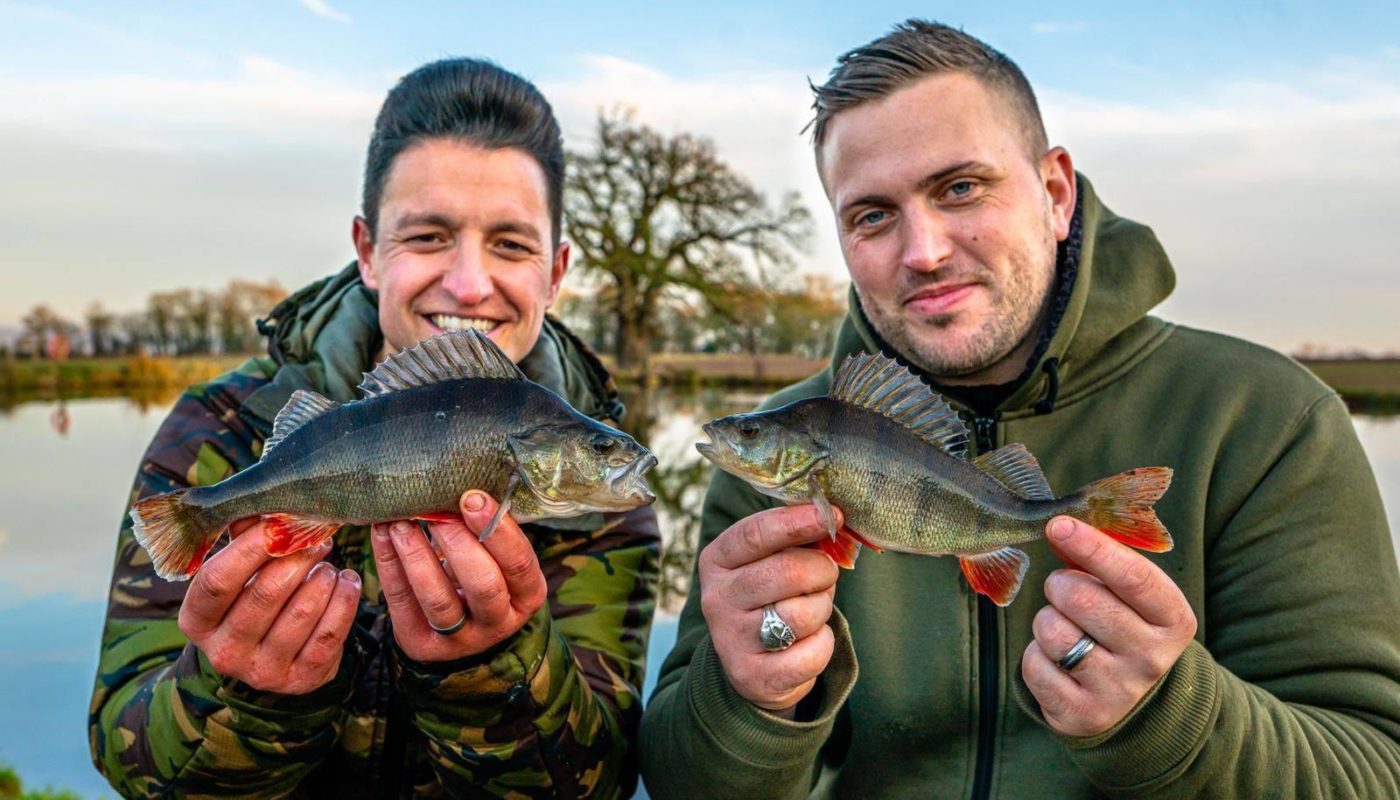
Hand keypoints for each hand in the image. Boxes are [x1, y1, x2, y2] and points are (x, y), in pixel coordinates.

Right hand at [178, 518, 360, 694]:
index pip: (217, 580)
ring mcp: (262, 672)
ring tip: (330, 565)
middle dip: (297, 559)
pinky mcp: (301, 680)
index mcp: (196, 621)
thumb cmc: (252, 596)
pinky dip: (344, 602)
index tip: (280, 525)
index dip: (250, 548)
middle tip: (319, 539)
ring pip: (301, 613)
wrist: (273, 654)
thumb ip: (244, 538)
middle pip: (264, 594)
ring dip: (323, 579)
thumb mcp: (239, 572)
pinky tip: (347, 583)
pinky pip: (329, 635)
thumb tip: (263, 503)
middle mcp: (224, 652)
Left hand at [370, 490, 545, 661]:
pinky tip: (382, 535)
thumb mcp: (498, 560)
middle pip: (483, 585)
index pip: (518, 563)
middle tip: (436, 512)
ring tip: (401, 522)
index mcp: (526, 595)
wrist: (459, 630)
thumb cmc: (482, 576)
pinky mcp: (421, 643)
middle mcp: (498, 622)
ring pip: (438, 599)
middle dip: (457, 543)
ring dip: (417, 555)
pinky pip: (403, 602)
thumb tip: (462, 488)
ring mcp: (460, 639)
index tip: (471, 498)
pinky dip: (390, 565)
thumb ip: (487, 532)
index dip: (496, 530)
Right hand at [699, 504, 840, 712]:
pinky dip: (823, 643)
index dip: (797, 522)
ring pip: (803, 613)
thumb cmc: (769, 598)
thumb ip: (793, 539)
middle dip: (821, 570)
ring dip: (822, 607)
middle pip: (786, 572)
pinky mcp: (754, 676)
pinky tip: (809, 640)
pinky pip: (812, 652)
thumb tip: (833, 519)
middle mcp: (717, 599)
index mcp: (716, 561)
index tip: (832, 515)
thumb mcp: (767, 561)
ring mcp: (732, 641)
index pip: (756, 533)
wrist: (752, 666)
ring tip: (813, 608)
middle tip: (826, 573)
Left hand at [1021, 516, 1196, 736]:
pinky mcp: (1082, 714)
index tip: (1059, 526)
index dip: (1092, 547)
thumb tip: (1062, 530)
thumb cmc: (1124, 629)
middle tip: (1062, 590)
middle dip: (1060, 585)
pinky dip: (1035, 655)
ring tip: (1063, 627)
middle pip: (1083, 599)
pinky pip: (1035, 665)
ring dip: (1046, 621)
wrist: (1132, 702)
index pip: (1133, 576)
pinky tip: (1056, 660)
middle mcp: (1152, 658)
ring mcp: (1118, 691)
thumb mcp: (1131, 596)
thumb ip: (1103, 562)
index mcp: (1173, 620)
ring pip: (1053, 631)